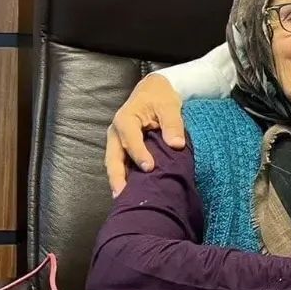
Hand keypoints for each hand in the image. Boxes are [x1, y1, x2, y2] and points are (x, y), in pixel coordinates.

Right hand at [106, 73, 186, 195]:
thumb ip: (173, 124)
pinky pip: (119, 163)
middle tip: (123, 195)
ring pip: (113, 162)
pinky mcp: (121, 147)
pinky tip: (129, 191)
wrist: (153, 90)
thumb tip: (177, 145)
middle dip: (117, 176)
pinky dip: (122, 176)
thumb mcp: (169, 105)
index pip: (130, 139)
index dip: (138, 154)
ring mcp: (116, 140)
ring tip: (123, 199)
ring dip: (117, 180)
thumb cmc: (160, 97)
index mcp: (126, 119)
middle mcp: (116, 131)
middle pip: (113, 156)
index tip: (149, 168)